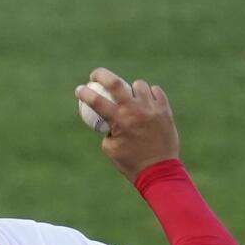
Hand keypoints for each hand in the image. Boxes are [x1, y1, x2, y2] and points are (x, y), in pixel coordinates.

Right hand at [76, 67, 179, 182]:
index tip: (79, 89)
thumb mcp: (109, 148)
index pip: (96, 101)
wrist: (159, 170)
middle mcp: (135, 111)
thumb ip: (107, 129)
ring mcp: (152, 108)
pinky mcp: (165, 110)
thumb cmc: (130, 162)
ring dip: (130, 89)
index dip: (84, 92)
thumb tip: (107, 117)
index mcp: (119, 121)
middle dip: (101, 74)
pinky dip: (148, 95)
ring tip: (129, 97)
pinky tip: (145, 102)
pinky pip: (155, 92)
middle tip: (96, 76)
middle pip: (115, 82)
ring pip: (138, 85)